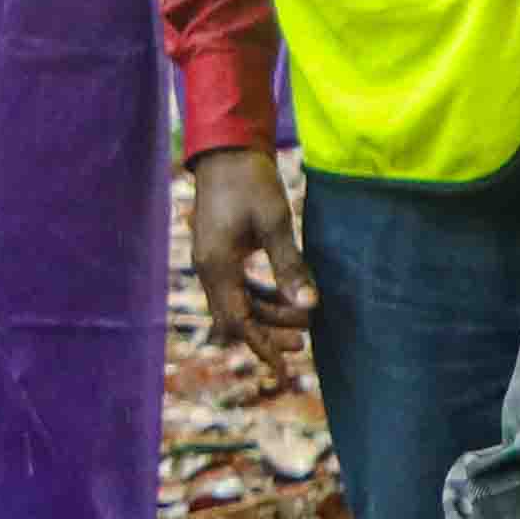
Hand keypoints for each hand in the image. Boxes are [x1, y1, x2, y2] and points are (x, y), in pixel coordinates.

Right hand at [187, 148, 311, 355]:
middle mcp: (209, 269)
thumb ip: (290, 266)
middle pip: (237, 318)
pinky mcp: (220, 252)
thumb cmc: (250, 181)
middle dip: (269, 333)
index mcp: (217, 266)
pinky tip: (283, 299)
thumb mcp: (274, 223)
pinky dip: (261, 298)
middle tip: (304, 342)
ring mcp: (212, 261)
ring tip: (302, 322)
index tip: (285, 368)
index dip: (263, 346)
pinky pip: (238, 287)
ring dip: (268, 315)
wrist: (227, 150)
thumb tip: (310, 305)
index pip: (239, 321)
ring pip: (238, 304)